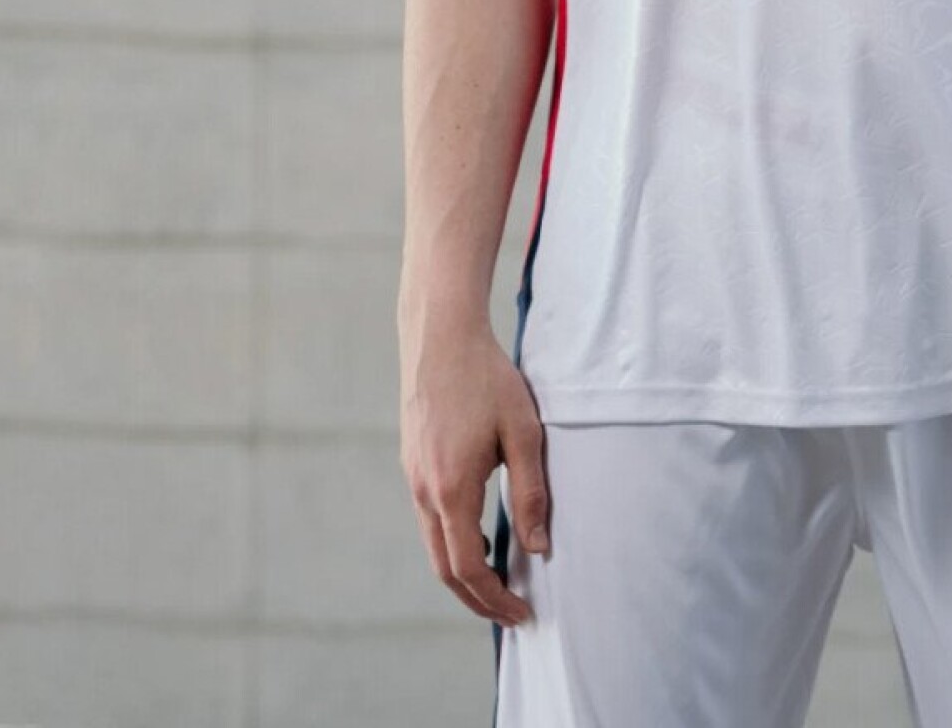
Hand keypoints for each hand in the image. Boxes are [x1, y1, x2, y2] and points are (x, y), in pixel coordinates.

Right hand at [400, 321, 551, 625]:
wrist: (440, 338)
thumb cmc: (486, 378)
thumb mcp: (522, 432)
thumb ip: (531, 493)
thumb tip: (539, 547)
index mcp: (451, 489)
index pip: (469, 568)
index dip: (495, 598)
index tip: (523, 613)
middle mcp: (423, 492)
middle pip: (445, 569)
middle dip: (478, 599)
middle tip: (512, 612)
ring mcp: (412, 479)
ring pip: (434, 546)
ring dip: (463, 573)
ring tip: (500, 583)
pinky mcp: (412, 465)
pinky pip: (429, 521)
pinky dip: (452, 545)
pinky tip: (478, 538)